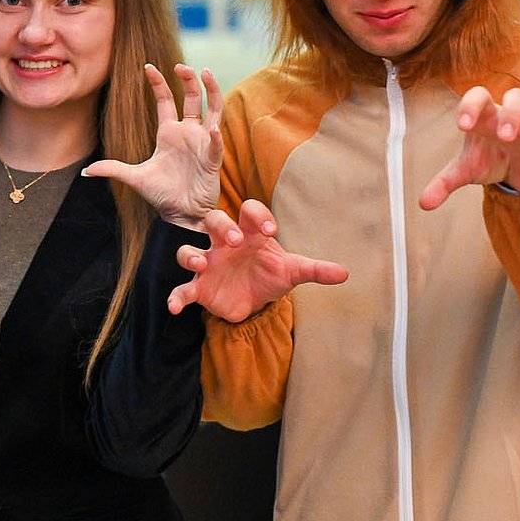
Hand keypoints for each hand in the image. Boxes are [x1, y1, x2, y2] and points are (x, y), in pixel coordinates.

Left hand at [83, 63, 224, 228]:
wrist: (181, 214)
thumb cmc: (162, 194)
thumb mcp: (134, 177)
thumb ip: (113, 169)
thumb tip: (86, 170)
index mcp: (169, 133)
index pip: (166, 100)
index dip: (158, 83)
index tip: (148, 66)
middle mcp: (188, 132)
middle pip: (192, 97)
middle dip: (188, 79)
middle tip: (181, 65)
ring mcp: (203, 143)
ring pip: (214, 109)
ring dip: (212, 91)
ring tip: (206, 73)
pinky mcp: (213, 159)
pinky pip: (216, 144)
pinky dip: (215, 136)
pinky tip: (211, 129)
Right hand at [167, 199, 348, 321]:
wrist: (253, 300)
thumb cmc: (270, 274)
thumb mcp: (293, 271)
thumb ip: (315, 270)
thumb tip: (345, 273)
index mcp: (249, 234)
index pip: (249, 212)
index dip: (258, 215)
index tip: (271, 230)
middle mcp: (225, 245)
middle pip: (214, 221)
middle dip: (222, 227)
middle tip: (233, 239)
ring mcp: (209, 264)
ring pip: (189, 250)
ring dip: (191, 255)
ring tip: (201, 264)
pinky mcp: (199, 288)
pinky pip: (182, 289)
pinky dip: (176, 297)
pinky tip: (174, 307)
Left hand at [419, 86, 519, 210]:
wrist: (513, 170)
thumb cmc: (488, 158)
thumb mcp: (465, 169)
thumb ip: (444, 182)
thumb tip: (423, 203)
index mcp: (489, 117)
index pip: (480, 96)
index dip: (471, 105)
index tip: (462, 126)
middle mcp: (516, 121)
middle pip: (518, 98)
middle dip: (513, 114)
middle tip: (505, 136)